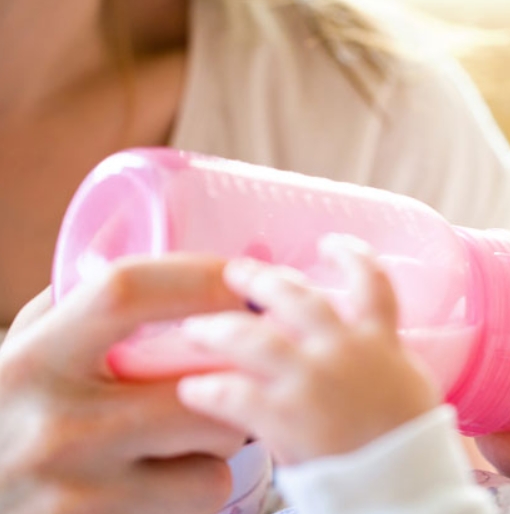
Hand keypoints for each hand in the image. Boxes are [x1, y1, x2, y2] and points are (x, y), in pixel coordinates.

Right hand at [0, 255, 249, 513]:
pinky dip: (205, 483)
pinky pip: (203, 496)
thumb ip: (76, 312)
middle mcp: (55, 421)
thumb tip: (164, 264)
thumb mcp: (20, 353)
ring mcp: (79, 486)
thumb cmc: (6, 416)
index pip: (127, 291)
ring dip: (227, 431)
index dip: (198, 276)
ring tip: (201, 426)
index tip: (240, 277)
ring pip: (217, 444)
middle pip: (200, 379)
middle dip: (238, 371)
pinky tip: (176, 476)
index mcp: (33, 357)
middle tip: (238, 366)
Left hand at [177, 236, 440, 465]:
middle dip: (262, 280)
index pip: (372, 281)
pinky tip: (192, 389)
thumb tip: (362, 347)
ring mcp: (312, 380)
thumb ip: (380, 358)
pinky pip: (234, 394)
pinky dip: (209, 389)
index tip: (331, 243)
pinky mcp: (285, 417)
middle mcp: (343, 349)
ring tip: (196, 327)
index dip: (351, 255)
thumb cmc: (411, 443)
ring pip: (254, 338)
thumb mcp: (408, 386)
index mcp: (379, 340)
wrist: (405, 484)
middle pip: (297, 298)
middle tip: (236, 272)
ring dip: (220, 329)